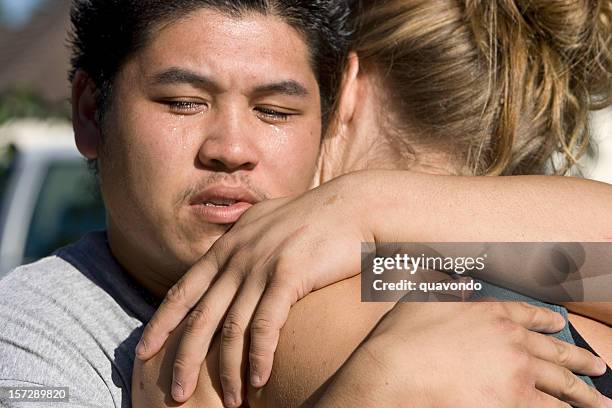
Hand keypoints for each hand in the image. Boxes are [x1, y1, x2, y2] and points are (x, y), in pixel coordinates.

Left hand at [136, 174, 372, 405]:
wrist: (354, 205)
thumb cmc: (315, 217)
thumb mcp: (268, 221)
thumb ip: (244, 240)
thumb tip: (231, 255)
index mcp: (229, 245)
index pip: (184, 289)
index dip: (162, 322)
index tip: (144, 350)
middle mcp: (238, 256)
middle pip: (200, 316)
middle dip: (183, 358)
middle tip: (175, 394)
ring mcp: (261, 265)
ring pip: (231, 328)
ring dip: (227, 371)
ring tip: (230, 402)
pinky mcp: (288, 276)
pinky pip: (266, 326)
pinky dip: (260, 357)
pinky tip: (259, 380)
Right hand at [317, 301, 610, 407]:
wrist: (397, 371)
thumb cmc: (403, 337)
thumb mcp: (422, 299)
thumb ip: (443, 286)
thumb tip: (453, 277)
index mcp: (492, 313)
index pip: (529, 314)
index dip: (548, 320)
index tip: (561, 324)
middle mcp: (512, 340)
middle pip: (554, 351)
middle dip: (578, 360)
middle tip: (597, 366)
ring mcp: (517, 372)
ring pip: (561, 384)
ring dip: (582, 393)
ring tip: (598, 401)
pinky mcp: (514, 402)